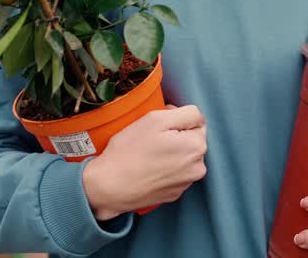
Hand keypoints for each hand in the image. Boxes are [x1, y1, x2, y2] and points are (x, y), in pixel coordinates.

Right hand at [81, 104, 206, 220]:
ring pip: (183, 157)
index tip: (159, 127)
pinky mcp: (175, 193)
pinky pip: (175, 173)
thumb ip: (185, 113)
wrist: (110, 187)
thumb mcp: (156, 119)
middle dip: (176, 136)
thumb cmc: (129, 151)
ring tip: (148, 155)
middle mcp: (198, 167)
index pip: (196, 121)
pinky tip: (149, 168)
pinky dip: (165, 168)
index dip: (176, 119)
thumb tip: (194, 116)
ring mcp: (186, 183)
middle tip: (151, 139)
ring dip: (172, 153)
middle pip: (191, 140)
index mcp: (196, 146)